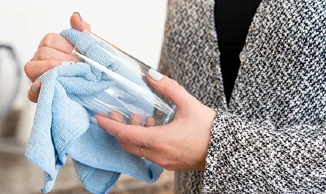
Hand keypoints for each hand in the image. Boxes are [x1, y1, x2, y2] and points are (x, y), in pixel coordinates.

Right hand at [24, 12, 90, 101]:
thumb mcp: (90, 49)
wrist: (98, 90)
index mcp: (52, 47)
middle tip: (77, 68)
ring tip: (68, 76)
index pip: (50, 40)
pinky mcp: (38, 94)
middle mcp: (42, 60)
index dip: (66, 48)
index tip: (78, 56)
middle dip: (62, 61)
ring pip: (32, 68)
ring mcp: (37, 76)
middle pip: (43, 53)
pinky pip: (31, 92)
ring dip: (53, 72)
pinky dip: (38, 90)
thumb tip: (75, 16)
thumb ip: (82, 31)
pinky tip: (51, 88)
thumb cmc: (91, 69)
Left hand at [95, 69, 216, 170]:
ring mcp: (163, 161)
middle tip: (117, 114)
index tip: (98, 118)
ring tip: (140, 117)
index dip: (110, 126)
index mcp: (160, 141)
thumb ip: (168, 87)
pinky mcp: (170, 163)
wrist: (227, 150)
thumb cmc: (210, 129)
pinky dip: (144, 140)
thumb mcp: (189, 104)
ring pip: (138, 149)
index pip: (125, 135)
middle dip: (119, 129)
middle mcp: (158, 155)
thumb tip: (151, 74)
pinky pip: (149, 153)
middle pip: (127, 144)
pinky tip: (153, 126)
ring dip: (133, 134)